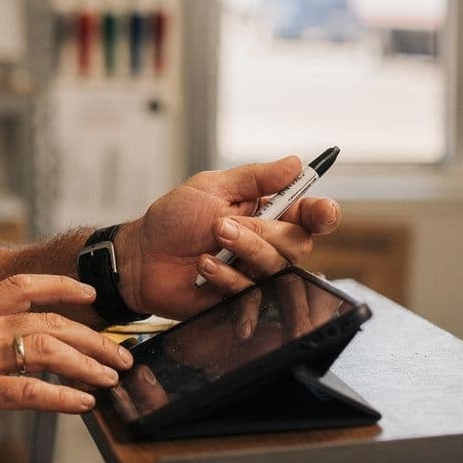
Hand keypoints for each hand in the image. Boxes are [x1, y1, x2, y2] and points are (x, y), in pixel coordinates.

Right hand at [0, 275, 133, 453]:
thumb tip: (8, 350)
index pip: (21, 286)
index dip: (60, 286)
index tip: (89, 293)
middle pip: (48, 321)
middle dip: (90, 336)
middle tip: (118, 351)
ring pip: (47, 351)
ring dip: (86, 364)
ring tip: (109, 377)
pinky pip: (31, 391)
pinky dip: (63, 397)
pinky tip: (83, 404)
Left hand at [115, 157, 341, 321]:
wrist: (139, 256)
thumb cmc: (172, 220)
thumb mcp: (211, 188)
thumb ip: (255, 177)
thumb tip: (295, 163)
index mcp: (266, 214)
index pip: (310, 217)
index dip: (322, 214)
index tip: (321, 212)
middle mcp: (266, 244)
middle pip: (298, 244)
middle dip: (262, 233)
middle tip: (222, 225)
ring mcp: (253, 274)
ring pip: (276, 268)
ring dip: (242, 251)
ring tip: (210, 242)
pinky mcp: (239, 300)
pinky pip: (251, 293)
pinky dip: (227, 277)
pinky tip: (204, 266)